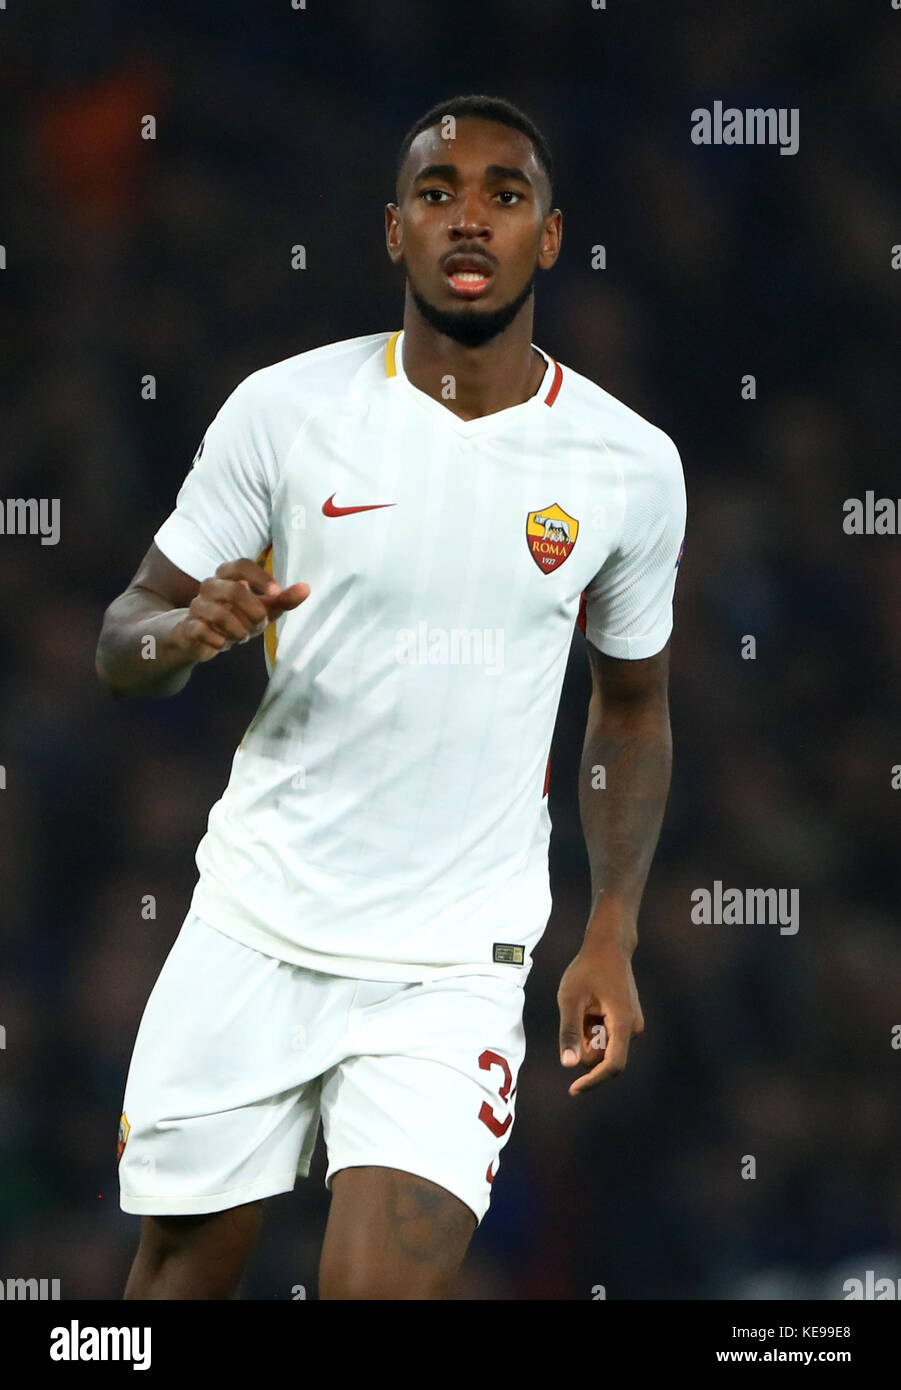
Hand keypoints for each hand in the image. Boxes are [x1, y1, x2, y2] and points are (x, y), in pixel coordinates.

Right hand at [172, 558, 308, 662]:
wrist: (195, 637)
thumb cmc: (234, 617)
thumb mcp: (261, 609)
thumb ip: (282, 599)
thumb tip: (306, 588)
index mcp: (228, 576)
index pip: (241, 564)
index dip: (259, 577)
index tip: (276, 593)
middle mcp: (210, 586)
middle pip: (233, 589)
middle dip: (253, 610)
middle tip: (261, 623)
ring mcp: (196, 606)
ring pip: (217, 612)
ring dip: (237, 628)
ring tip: (242, 636)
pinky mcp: (187, 627)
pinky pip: (200, 629)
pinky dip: (217, 639)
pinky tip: (223, 644)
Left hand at [557, 938, 643, 1095]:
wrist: (608, 948)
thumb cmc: (587, 970)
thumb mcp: (570, 998)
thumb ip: (569, 1031)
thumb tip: (569, 1065)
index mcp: (623, 1024)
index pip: (612, 1065)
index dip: (593, 1081)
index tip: (573, 1089)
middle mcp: (633, 1029)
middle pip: (602, 1057)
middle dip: (583, 1045)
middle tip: (576, 1013)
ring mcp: (632, 1026)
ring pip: (602, 1048)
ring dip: (587, 1035)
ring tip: (584, 1007)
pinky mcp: (628, 1023)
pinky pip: (605, 1038)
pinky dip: (592, 1029)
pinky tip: (591, 1006)